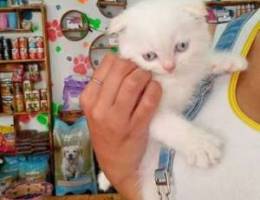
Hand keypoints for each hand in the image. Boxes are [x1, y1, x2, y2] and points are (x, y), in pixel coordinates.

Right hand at [80, 54, 161, 199]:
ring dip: (145, 75)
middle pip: (121, 69)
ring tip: (148, 80)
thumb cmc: (107, 133)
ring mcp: (117, 118)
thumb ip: (106, 87)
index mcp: (88, 98)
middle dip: (136, 65)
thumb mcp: (97, 109)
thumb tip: (124, 60)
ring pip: (133, 81)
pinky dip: (155, 90)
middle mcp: (99, 107)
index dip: (123, 59)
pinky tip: (155, 90)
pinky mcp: (136, 127)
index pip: (107, 64)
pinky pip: (149, 100)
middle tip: (142, 71)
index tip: (131, 64)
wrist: (115, 163)